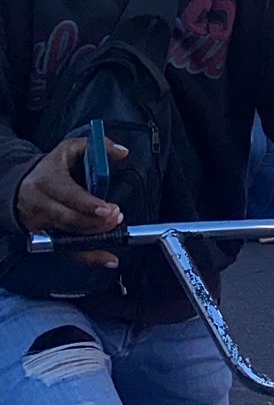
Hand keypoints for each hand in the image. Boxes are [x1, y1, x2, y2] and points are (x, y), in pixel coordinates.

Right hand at [15, 137, 127, 268]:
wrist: (21, 186)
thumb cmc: (53, 167)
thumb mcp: (71, 149)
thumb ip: (98, 145)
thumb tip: (122, 152)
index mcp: (47, 180)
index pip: (68, 195)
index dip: (88, 204)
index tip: (110, 208)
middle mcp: (40, 204)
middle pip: (68, 219)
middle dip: (96, 222)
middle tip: (117, 216)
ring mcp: (40, 223)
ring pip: (68, 236)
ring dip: (95, 236)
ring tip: (114, 227)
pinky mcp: (44, 236)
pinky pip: (67, 250)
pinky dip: (88, 257)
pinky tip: (108, 259)